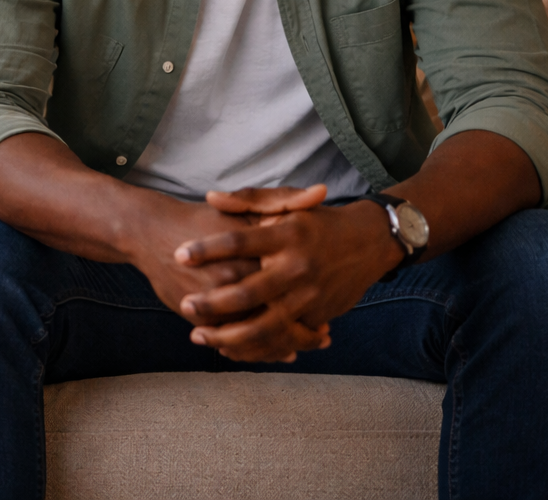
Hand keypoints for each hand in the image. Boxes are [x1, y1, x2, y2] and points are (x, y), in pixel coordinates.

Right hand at [123, 191, 328, 358]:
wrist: (152, 231)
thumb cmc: (203, 219)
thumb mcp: (244, 208)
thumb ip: (283, 201)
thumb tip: (321, 192)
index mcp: (256, 254)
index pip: (295, 293)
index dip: (315, 312)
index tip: (327, 323)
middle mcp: (237, 280)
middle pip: (279, 320)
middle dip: (301, 337)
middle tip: (321, 339)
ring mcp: (217, 302)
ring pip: (255, 337)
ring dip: (276, 348)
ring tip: (295, 351)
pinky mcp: (198, 317)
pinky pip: (229, 342)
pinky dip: (248, 351)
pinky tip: (260, 350)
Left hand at [174, 188, 403, 362]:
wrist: (369, 243)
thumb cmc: (317, 221)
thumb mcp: (286, 204)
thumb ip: (247, 200)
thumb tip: (210, 197)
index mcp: (285, 234)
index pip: (239, 241)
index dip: (207, 248)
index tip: (179, 254)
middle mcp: (297, 267)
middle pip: (248, 291)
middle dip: (212, 302)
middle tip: (185, 304)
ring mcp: (308, 296)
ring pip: (264, 325)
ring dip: (229, 335)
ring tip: (199, 334)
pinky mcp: (317, 317)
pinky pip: (283, 339)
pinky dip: (256, 348)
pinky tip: (229, 348)